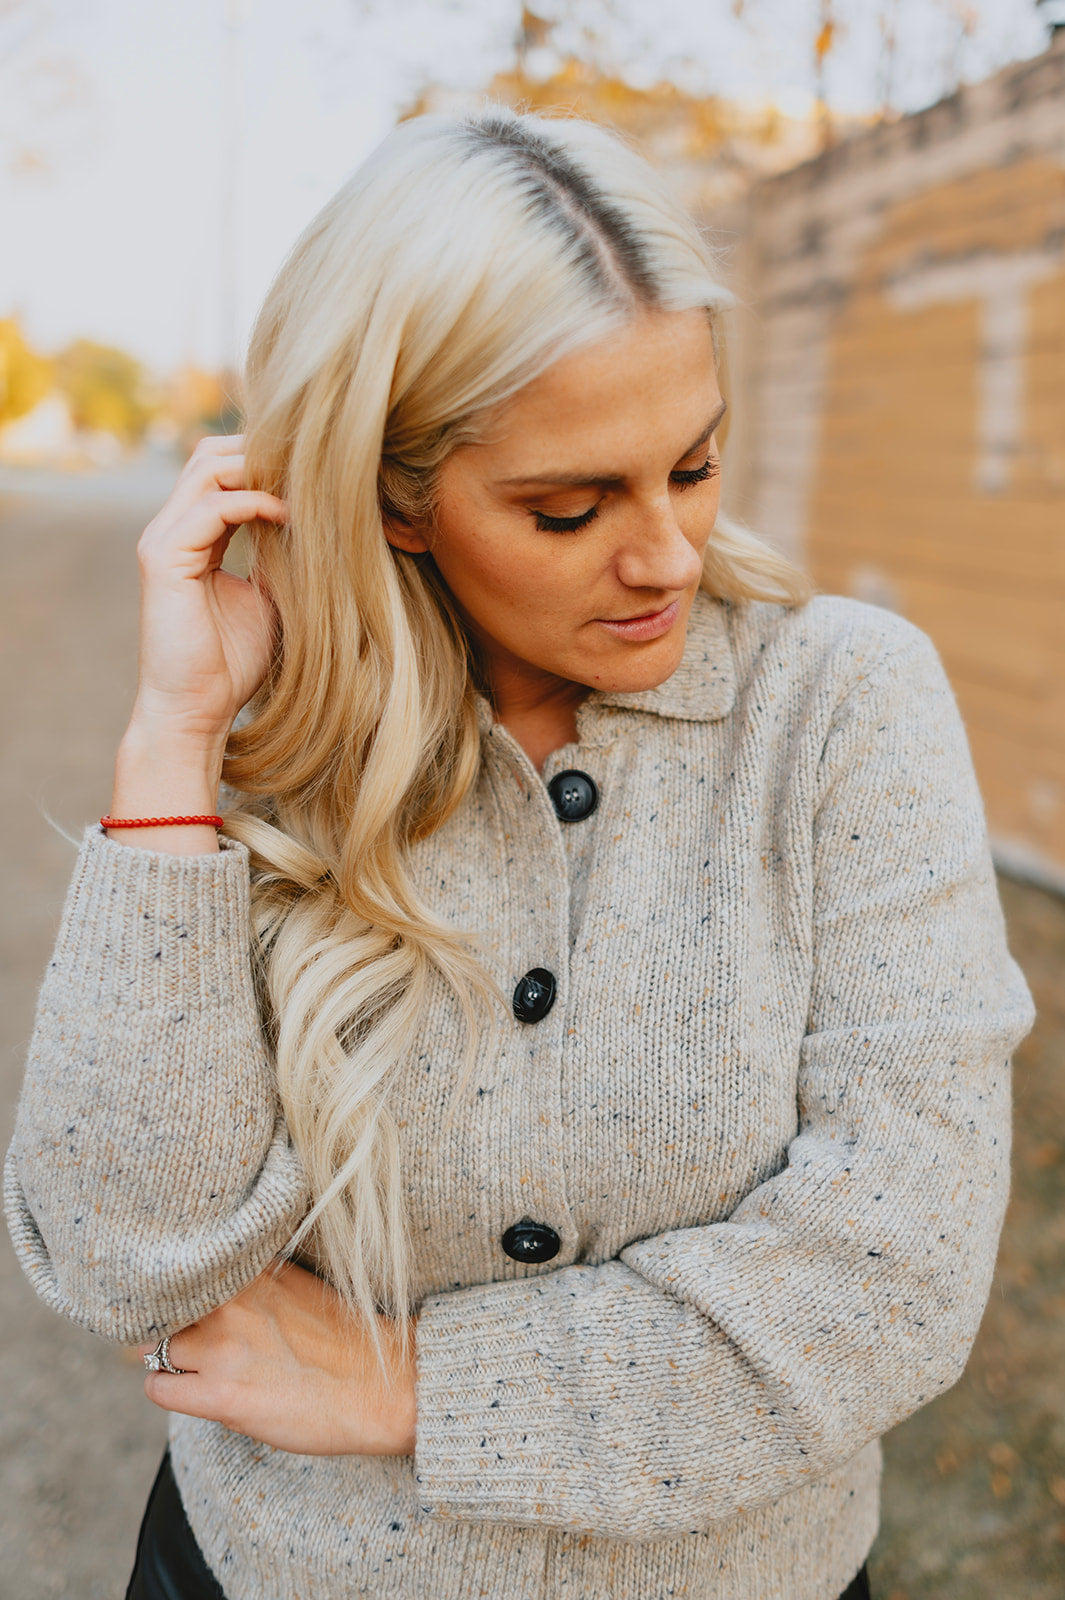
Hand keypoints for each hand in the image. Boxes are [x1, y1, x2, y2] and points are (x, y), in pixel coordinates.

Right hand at [129, 433, 288, 750]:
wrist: (198, 711)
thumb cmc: (232, 665)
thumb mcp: (270, 599)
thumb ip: (281, 559)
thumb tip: (321, 530)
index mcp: (193, 536)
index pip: (223, 471)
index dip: (268, 463)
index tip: (319, 473)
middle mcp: (172, 530)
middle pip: (211, 455)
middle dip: (263, 452)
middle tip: (315, 468)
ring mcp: (162, 541)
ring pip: (207, 469)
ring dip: (260, 469)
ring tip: (305, 485)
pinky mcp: (162, 559)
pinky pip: (210, 508)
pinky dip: (252, 502)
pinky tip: (288, 515)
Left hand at [137, 1261, 417, 1456]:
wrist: (382, 1385)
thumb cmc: (346, 1336)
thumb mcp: (298, 1283)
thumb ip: (253, 1276)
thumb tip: (212, 1279)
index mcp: (252, 1269)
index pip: (187, 1266)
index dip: (184, 1285)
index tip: (186, 1297)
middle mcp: (231, 1301)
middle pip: (167, 1303)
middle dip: (175, 1320)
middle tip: (196, 1337)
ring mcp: (223, 1348)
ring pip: (159, 1345)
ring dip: (174, 1356)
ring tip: (203, 1367)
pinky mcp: (220, 1396)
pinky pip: (158, 1387)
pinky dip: (168, 1388)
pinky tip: (196, 1392)